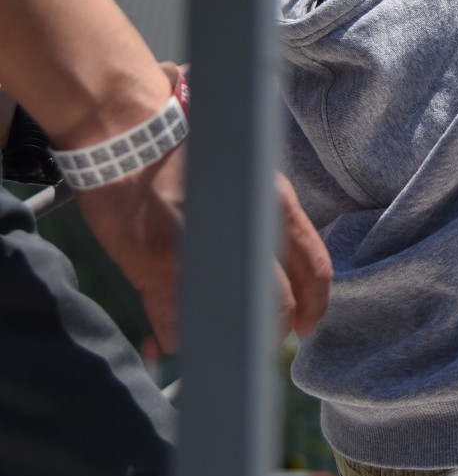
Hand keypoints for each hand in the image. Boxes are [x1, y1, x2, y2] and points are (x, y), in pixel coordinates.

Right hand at [72, 71, 330, 349]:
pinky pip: (175, 327)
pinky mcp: (155, 270)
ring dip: (222, 335)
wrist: (125, 136)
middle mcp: (242, 228)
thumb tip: (284, 275)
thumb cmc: (185, 156)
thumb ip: (268, 220)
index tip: (305, 324)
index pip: (315, 269)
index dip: (314, 306)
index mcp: (273, 200)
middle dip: (269, 329)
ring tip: (212, 329)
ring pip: (229, 322)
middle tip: (256, 332)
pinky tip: (170, 334)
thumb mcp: (246, 175)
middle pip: (276, 306)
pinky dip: (175, 338)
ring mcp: (198, 254)